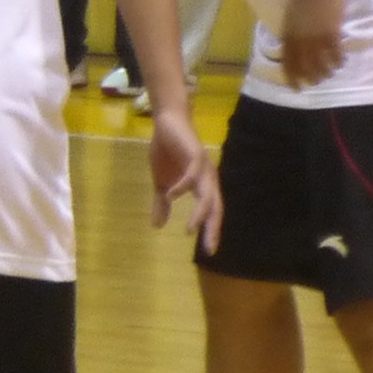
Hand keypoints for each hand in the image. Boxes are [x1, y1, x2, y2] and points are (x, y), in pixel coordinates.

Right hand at [145, 108, 213, 238]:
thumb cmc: (167, 150)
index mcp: (202, 185)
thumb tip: (157, 226)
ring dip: (200, 213)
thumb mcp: (161, 182)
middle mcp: (207, 178)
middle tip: (209, 248)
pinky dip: (182, 187)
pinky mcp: (194, 154)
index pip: (211, 212)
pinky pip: (192, 175)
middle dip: (213, 228)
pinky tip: (171, 196)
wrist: (167, 121)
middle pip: (215, 207)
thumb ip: (162, 203)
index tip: (209, 251)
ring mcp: (203, 166)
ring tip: (189, 230)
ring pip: (207, 195)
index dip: (211, 230)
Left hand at [273, 0, 349, 91]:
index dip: (293, 78)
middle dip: (312, 78)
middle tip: (318, 82)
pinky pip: (336, 53)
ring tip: (330, 74)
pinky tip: (341, 63)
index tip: (298, 89)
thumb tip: (292, 51)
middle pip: (306, 67)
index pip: (289, 63)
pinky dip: (339, 61)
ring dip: (327, 72)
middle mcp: (301, 38)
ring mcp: (317, 36)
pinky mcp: (332, 31)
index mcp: (289, 34)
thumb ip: (292, 34)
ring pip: (322, 63)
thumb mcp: (291, 16)